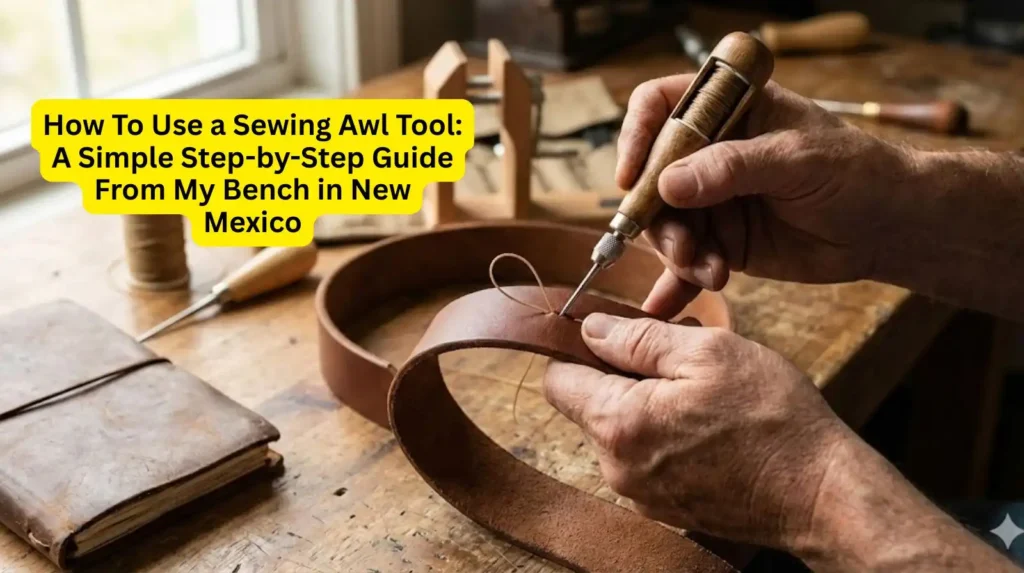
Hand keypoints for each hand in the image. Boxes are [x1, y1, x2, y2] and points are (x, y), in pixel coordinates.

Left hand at [544, 314, 1022, 571]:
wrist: (823, 496)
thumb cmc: (772, 418)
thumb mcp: (708, 351)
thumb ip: (638, 338)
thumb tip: (590, 328)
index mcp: (618, 423)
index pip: (558, 379)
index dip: (580, 349)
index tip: (615, 334)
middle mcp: (616, 467)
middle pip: (589, 404)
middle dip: (623, 375)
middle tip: (682, 362)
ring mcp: (639, 494)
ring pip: (620, 429)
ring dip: (648, 404)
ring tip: (704, 396)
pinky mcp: (663, 508)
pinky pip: (645, 457)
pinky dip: (666, 435)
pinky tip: (710, 427)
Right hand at [618, 76, 915, 316]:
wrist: (891, 227)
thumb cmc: (857, 173)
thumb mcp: (798, 160)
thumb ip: (732, 168)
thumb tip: (668, 184)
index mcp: (729, 110)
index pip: (660, 105)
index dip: (637, 136)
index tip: (633, 177)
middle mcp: (711, 151)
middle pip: (652, 175)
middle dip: (657, 216)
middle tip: (682, 247)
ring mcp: (713, 198)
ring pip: (664, 224)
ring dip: (677, 253)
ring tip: (711, 273)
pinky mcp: (722, 240)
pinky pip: (686, 260)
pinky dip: (676, 282)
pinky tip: (668, 305)